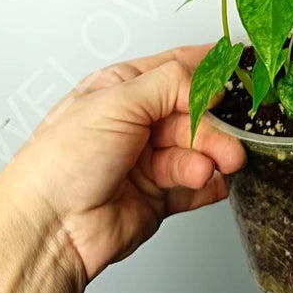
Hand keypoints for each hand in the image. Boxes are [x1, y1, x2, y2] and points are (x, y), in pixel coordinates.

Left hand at [3, 46, 245, 281]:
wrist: (49, 228)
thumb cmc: (63, 158)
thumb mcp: (119, 100)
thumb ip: (172, 83)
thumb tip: (212, 82)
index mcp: (123, 88)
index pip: (176, 68)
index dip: (210, 65)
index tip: (243, 64)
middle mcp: (138, 121)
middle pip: (194, 113)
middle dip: (214, 126)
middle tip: (231, 141)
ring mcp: (148, 160)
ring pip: (197, 150)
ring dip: (210, 157)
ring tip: (212, 168)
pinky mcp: (158, 197)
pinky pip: (196, 186)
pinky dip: (210, 185)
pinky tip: (216, 184)